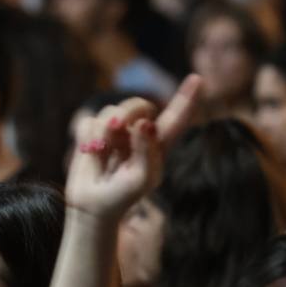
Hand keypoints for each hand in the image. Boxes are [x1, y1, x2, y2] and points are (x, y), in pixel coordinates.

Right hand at [66, 75, 200, 221]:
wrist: (93, 207)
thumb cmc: (123, 197)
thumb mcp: (141, 179)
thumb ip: (147, 151)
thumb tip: (145, 123)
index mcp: (158, 145)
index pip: (176, 118)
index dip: (186, 98)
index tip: (197, 79)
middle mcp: (139, 134)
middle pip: (139, 105)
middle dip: (127, 112)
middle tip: (114, 127)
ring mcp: (116, 132)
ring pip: (111, 111)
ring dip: (103, 133)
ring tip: (101, 154)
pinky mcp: (94, 133)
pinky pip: (89, 121)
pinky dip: (87, 138)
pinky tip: (90, 153)